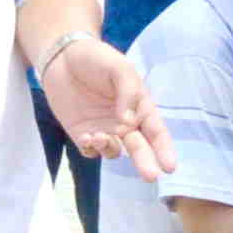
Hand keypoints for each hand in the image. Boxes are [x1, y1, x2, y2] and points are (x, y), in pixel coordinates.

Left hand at [39, 35, 173, 180]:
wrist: (63, 56)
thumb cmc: (97, 59)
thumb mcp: (120, 69)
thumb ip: (128, 94)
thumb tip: (128, 123)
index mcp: (140, 108)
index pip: (156, 132)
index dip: (164, 149)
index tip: (170, 167)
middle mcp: (125, 123)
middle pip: (139, 148)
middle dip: (145, 162)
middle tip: (150, 176)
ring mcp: (104, 130)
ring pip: (114, 151)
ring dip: (110, 149)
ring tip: (100, 136)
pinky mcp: (82, 134)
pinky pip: (91, 151)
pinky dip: (92, 149)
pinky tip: (88, 137)